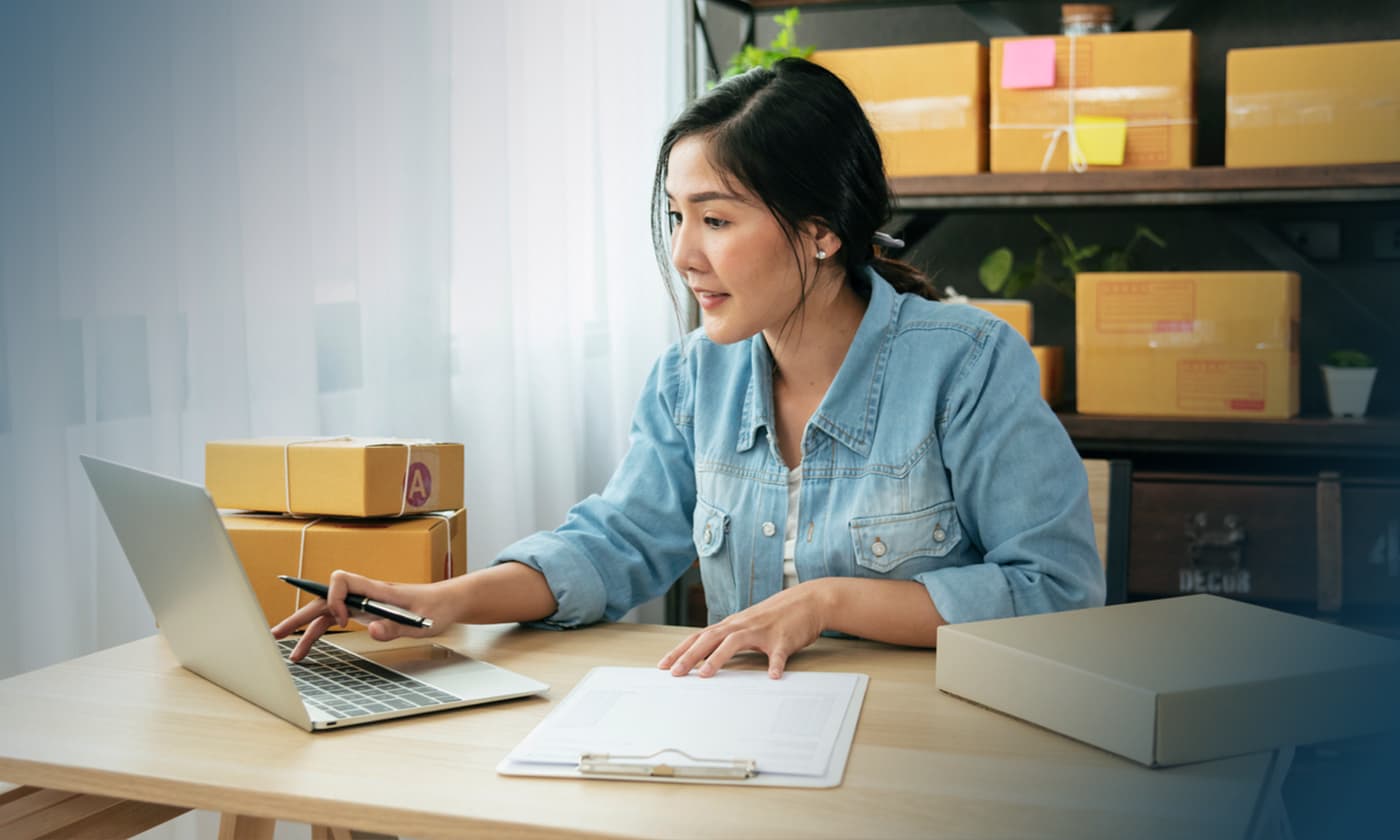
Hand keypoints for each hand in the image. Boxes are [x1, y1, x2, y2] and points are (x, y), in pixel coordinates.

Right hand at [270, 570, 449, 661]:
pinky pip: (335, 620)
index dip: (335, 599)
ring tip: (290, 652)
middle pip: (324, 598)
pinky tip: (308, 647)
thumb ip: (395, 628)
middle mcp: (365, 594)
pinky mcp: (364, 613)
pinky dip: (320, 633)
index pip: (342, 580)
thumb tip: (371, 631)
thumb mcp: (421, 623)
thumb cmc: (436, 608)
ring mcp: (362, 603)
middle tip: (277, 634)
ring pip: (325, 612)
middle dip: (300, 616)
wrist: (447, 603)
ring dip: (306, 630)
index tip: (344, 620)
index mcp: (376, 589)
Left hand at [657, 582, 830, 678]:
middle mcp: (742, 625)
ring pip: (735, 642)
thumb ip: (729, 640)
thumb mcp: (747, 626)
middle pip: (710, 639)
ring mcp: (762, 631)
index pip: (699, 637)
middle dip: (690, 656)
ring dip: (718, 657)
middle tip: (675, 673)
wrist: (808, 601)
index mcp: (732, 625)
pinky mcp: (784, 639)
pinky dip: (775, 664)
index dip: (680, 651)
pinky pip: (778, 653)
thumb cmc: (776, 617)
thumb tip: (706, 658)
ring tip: (706, 674)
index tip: (663, 665)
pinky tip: (773, 676)